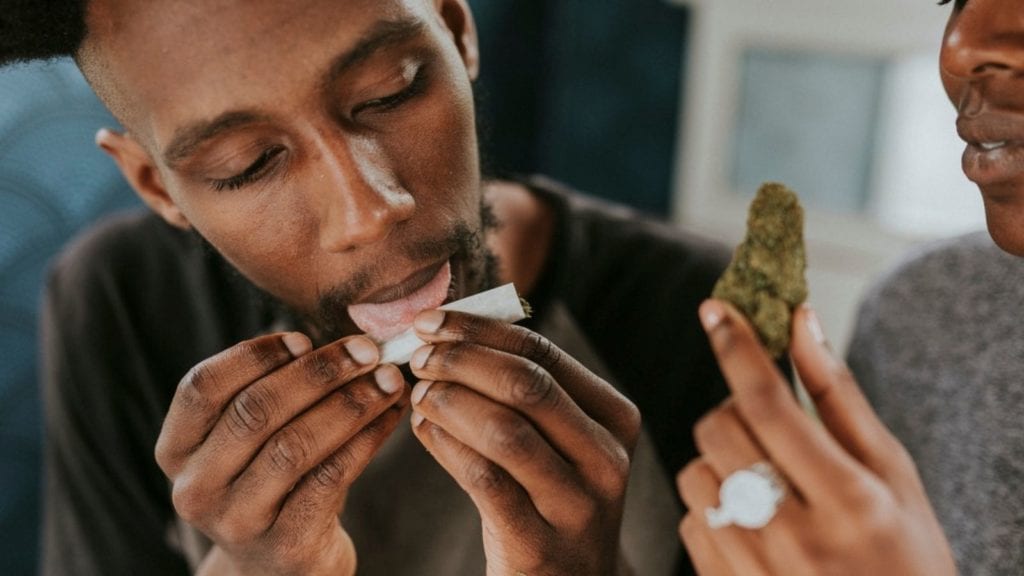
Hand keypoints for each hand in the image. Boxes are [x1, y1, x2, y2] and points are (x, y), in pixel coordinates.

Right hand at [155, 332, 407, 575]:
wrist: (282, 567)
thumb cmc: (273, 483)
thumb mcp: (252, 441)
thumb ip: (274, 391)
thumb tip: (343, 341)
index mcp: (177, 450)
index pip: (202, 387)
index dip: (254, 355)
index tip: (303, 338)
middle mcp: (196, 488)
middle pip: (254, 410)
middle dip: (318, 372)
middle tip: (366, 349)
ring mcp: (237, 522)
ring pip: (294, 445)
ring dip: (350, 403)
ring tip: (387, 380)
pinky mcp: (285, 546)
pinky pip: (329, 479)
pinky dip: (366, 440)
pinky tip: (391, 417)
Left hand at [407, 309, 640, 575]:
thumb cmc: (552, 499)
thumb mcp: (560, 443)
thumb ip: (526, 391)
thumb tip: (453, 329)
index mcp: (614, 418)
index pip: (543, 353)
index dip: (480, 331)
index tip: (430, 321)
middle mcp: (606, 458)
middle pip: (527, 386)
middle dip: (462, 361)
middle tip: (417, 356)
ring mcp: (578, 505)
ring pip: (505, 432)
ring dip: (449, 403)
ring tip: (417, 394)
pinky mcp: (540, 544)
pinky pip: (485, 482)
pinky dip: (446, 448)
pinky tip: (424, 433)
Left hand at [676, 300, 956, 575]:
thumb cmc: (905, 555)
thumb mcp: (892, 475)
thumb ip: (840, 398)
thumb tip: (800, 321)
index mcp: (849, 501)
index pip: (770, 404)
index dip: (737, 348)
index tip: (716, 310)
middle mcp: (796, 538)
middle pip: (718, 432)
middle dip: (733, 411)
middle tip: (766, 424)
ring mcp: (755, 570)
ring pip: (695, 475)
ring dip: (720, 464)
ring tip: (766, 484)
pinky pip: (691, 523)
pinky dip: (713, 510)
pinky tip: (754, 525)